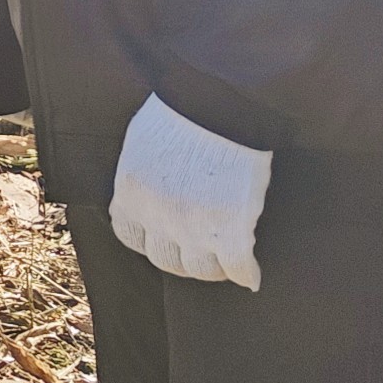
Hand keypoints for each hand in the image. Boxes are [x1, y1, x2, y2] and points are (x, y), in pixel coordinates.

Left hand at [109, 94, 272, 289]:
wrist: (216, 106)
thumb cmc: (181, 114)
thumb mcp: (143, 142)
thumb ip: (141, 172)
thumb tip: (144, 186)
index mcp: (131, 195)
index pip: (130, 237)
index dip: (149, 241)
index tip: (164, 240)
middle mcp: (157, 218)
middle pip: (165, 259)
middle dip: (181, 259)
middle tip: (200, 255)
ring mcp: (193, 229)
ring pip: (201, 269)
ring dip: (214, 270)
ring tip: (225, 265)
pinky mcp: (231, 232)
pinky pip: (237, 268)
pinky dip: (246, 275)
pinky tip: (251, 276)